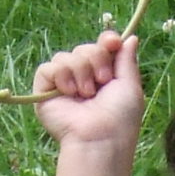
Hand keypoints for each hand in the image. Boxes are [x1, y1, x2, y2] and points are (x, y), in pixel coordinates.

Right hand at [33, 31, 143, 152]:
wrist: (100, 138)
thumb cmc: (120, 117)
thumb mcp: (130, 85)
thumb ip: (127, 60)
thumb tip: (131, 37)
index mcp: (103, 76)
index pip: (100, 46)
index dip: (106, 40)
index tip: (113, 42)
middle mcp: (82, 79)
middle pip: (84, 48)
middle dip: (96, 59)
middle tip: (103, 82)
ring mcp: (62, 85)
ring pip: (66, 56)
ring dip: (80, 71)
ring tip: (87, 94)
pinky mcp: (44, 91)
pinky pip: (47, 68)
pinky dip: (61, 76)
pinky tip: (70, 92)